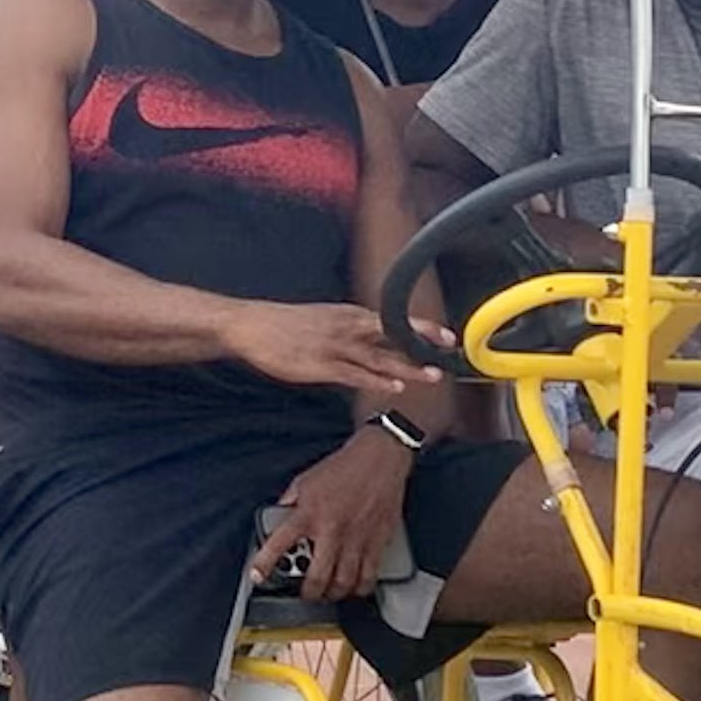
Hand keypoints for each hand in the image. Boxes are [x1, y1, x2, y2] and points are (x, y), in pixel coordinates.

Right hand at [228, 302, 427, 402]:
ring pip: (379, 357)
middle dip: (422, 340)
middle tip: (450, 347)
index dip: (421, 327)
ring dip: (407, 366)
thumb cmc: (284, 326)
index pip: (392, 320)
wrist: (251, 326)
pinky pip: (355, 374)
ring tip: (433, 375)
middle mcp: (347, 327)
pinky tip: (394, 386)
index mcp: (349, 315)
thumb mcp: (323, 321)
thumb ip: (348, 332)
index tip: (446, 334)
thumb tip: (369, 344)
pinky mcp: (321, 365)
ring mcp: (335, 346)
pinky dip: (376, 379)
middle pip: (392, 333)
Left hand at [253, 430, 413, 606]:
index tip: (257, 576)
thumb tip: (278, 517)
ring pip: (343, 583)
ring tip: (328, 593)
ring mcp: (356, 539)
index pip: (279, 543)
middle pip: (316, 578)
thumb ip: (289, 502)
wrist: (379, 458)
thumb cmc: (344, 467)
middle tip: (306, 593)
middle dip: (308, 593)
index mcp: (308, 513)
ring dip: (333, 594)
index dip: (264, 564)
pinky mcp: (378, 542)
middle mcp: (331, 530)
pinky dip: (360, 588)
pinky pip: (369, 577)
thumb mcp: (305, 481)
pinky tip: (354, 586)